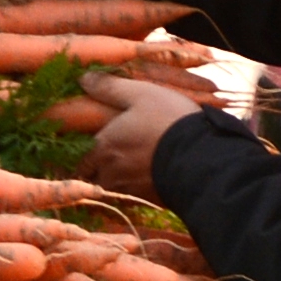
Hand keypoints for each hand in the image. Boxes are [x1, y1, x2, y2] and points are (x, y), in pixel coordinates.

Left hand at [69, 71, 208, 196]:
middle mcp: (109, 172)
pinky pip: (136, 195)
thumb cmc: (168, 122)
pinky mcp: (149, 201)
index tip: (90, 150)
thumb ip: (110, 88)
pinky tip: (149, 176)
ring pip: (115, 188)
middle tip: (110, 159)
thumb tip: (83, 79)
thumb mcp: (141, 94)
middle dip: (98, 171)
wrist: (200, 161)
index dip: (84, 156)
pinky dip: (138, 187)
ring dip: (119, 180)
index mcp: (102, 146)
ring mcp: (129, 190)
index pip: (80, 160)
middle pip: (94, 177)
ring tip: (132, 167)